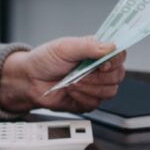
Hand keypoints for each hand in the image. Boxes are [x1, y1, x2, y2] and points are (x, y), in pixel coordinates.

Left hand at [0, 37, 125, 113]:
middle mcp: (99, 69)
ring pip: (109, 91)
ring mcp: (95, 86)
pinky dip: (81, 97)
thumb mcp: (65, 47)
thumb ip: (88, 46)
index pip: (119, 55)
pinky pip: (96, 103)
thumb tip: (110, 46)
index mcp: (96, 52)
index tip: (102, 64)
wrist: (29, 80)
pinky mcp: (88, 101)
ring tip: (72, 82)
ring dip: (89, 87)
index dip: (114, 61)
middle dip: (97, 77)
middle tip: (79, 73)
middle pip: (118, 75)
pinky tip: (70, 91)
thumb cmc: (45, 60)